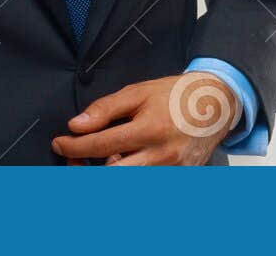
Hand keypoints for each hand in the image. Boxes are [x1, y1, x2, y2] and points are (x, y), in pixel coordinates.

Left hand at [51, 72, 240, 165]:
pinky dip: (129, 174)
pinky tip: (124, 162)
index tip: (60, 142)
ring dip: (107, 173)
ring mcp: (172, 172)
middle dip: (85, 170)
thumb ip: (106, 108)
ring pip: (127, 183)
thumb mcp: (138, 92)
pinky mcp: (179, 179)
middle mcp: (162, 156)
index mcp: (150, 129)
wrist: (216, 104)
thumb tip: (77, 125)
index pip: (101, 145)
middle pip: (112, 177)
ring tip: (102, 157)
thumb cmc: (176, 95)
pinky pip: (145, 183)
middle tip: (73, 158)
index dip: (74, 146)